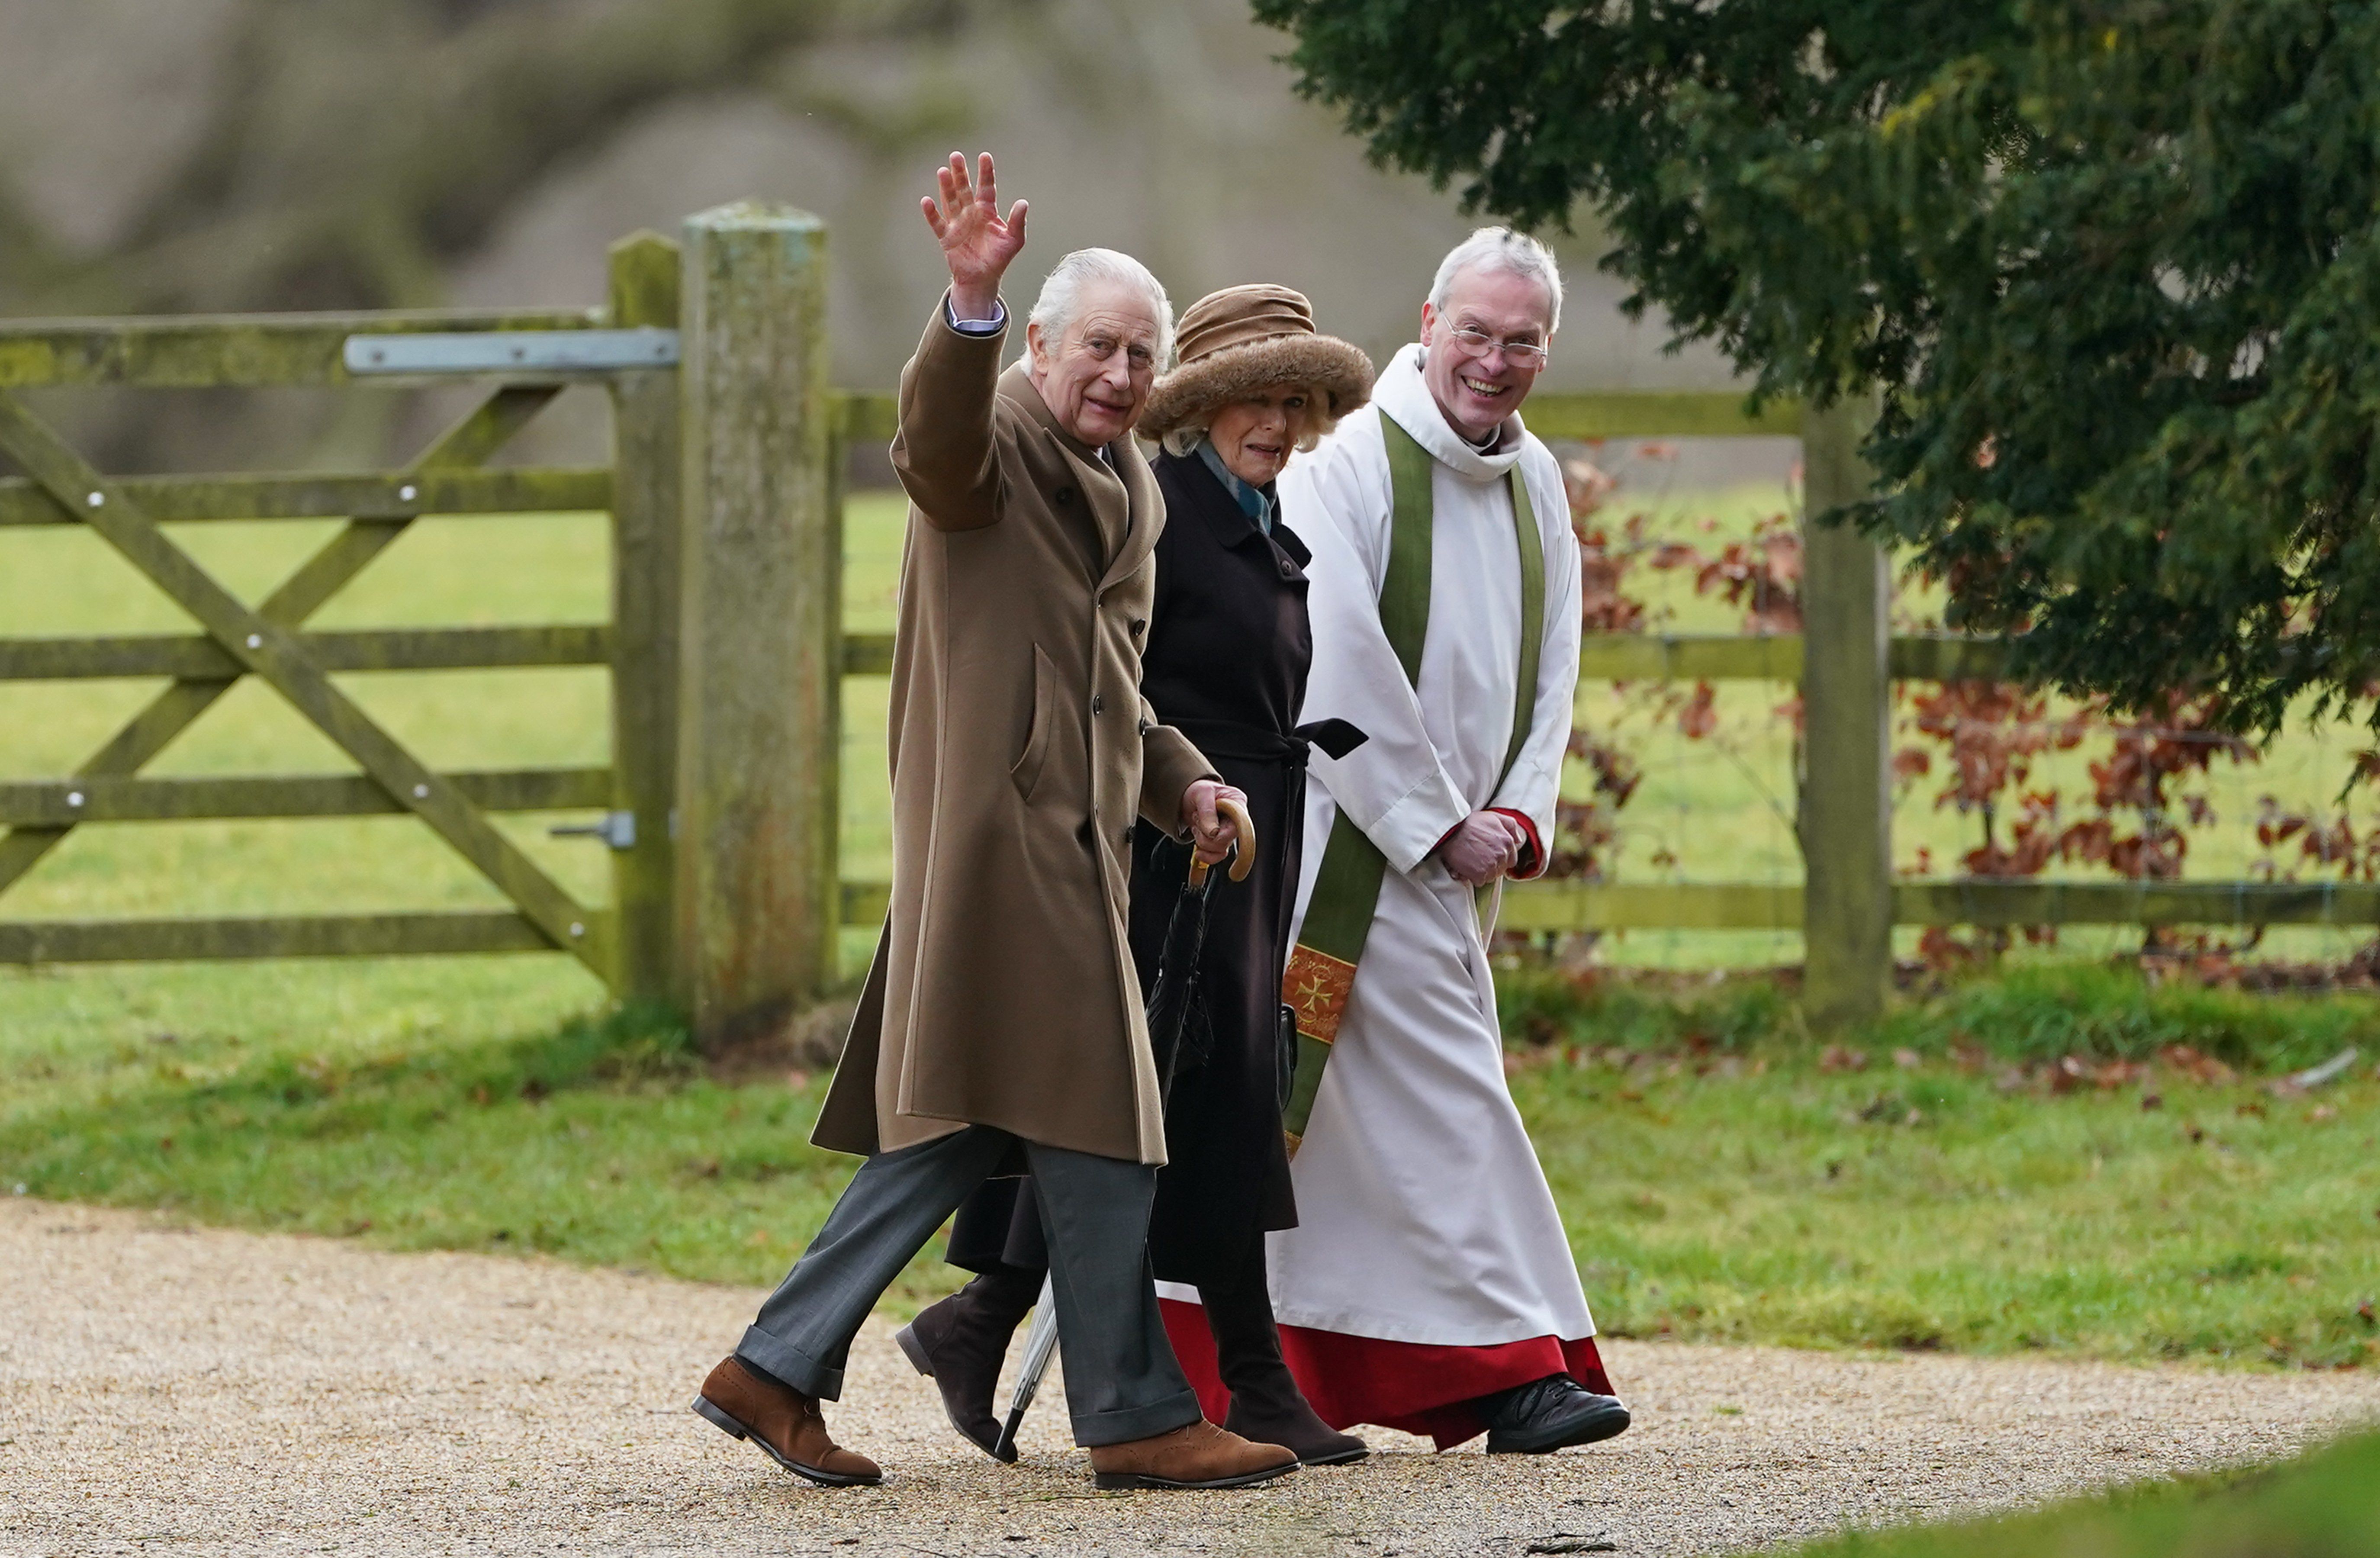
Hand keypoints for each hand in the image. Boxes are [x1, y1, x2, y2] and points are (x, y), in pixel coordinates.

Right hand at [920, 151, 1025, 321]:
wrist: (983, 278)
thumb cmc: (999, 258)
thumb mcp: (1014, 240)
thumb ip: (1017, 221)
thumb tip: (1023, 202)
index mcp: (987, 211)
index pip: (986, 187)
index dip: (986, 172)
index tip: (984, 156)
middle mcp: (970, 213)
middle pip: (964, 189)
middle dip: (960, 173)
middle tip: (956, 155)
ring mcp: (957, 223)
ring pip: (950, 201)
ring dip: (946, 187)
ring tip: (943, 171)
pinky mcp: (946, 237)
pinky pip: (937, 223)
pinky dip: (931, 213)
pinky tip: (927, 201)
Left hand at [1181, 779, 1248, 866]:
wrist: (1188, 797)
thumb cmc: (1199, 791)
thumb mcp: (1201, 793)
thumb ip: (1207, 811)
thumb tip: (1213, 833)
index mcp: (1238, 803)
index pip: (1240, 825)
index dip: (1225, 832)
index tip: (1211, 832)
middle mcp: (1236, 820)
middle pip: (1228, 840)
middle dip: (1207, 837)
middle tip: (1197, 820)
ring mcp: (1228, 832)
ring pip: (1220, 850)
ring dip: (1203, 843)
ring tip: (1196, 827)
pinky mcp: (1220, 841)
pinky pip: (1217, 856)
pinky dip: (1205, 855)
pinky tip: (1197, 848)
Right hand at [1436, 810, 1524, 885]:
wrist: (1449, 831)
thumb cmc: (1469, 823)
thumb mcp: (1493, 816)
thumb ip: (1510, 825)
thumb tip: (1518, 839)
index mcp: (1507, 841)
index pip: (1511, 860)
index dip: (1501, 859)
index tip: (1490, 855)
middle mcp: (1502, 854)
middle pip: (1501, 869)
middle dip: (1492, 866)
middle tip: (1479, 857)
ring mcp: (1491, 865)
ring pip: (1491, 877)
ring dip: (1482, 872)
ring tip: (1472, 862)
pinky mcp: (1479, 874)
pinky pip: (1480, 882)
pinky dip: (1473, 877)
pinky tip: (1467, 868)